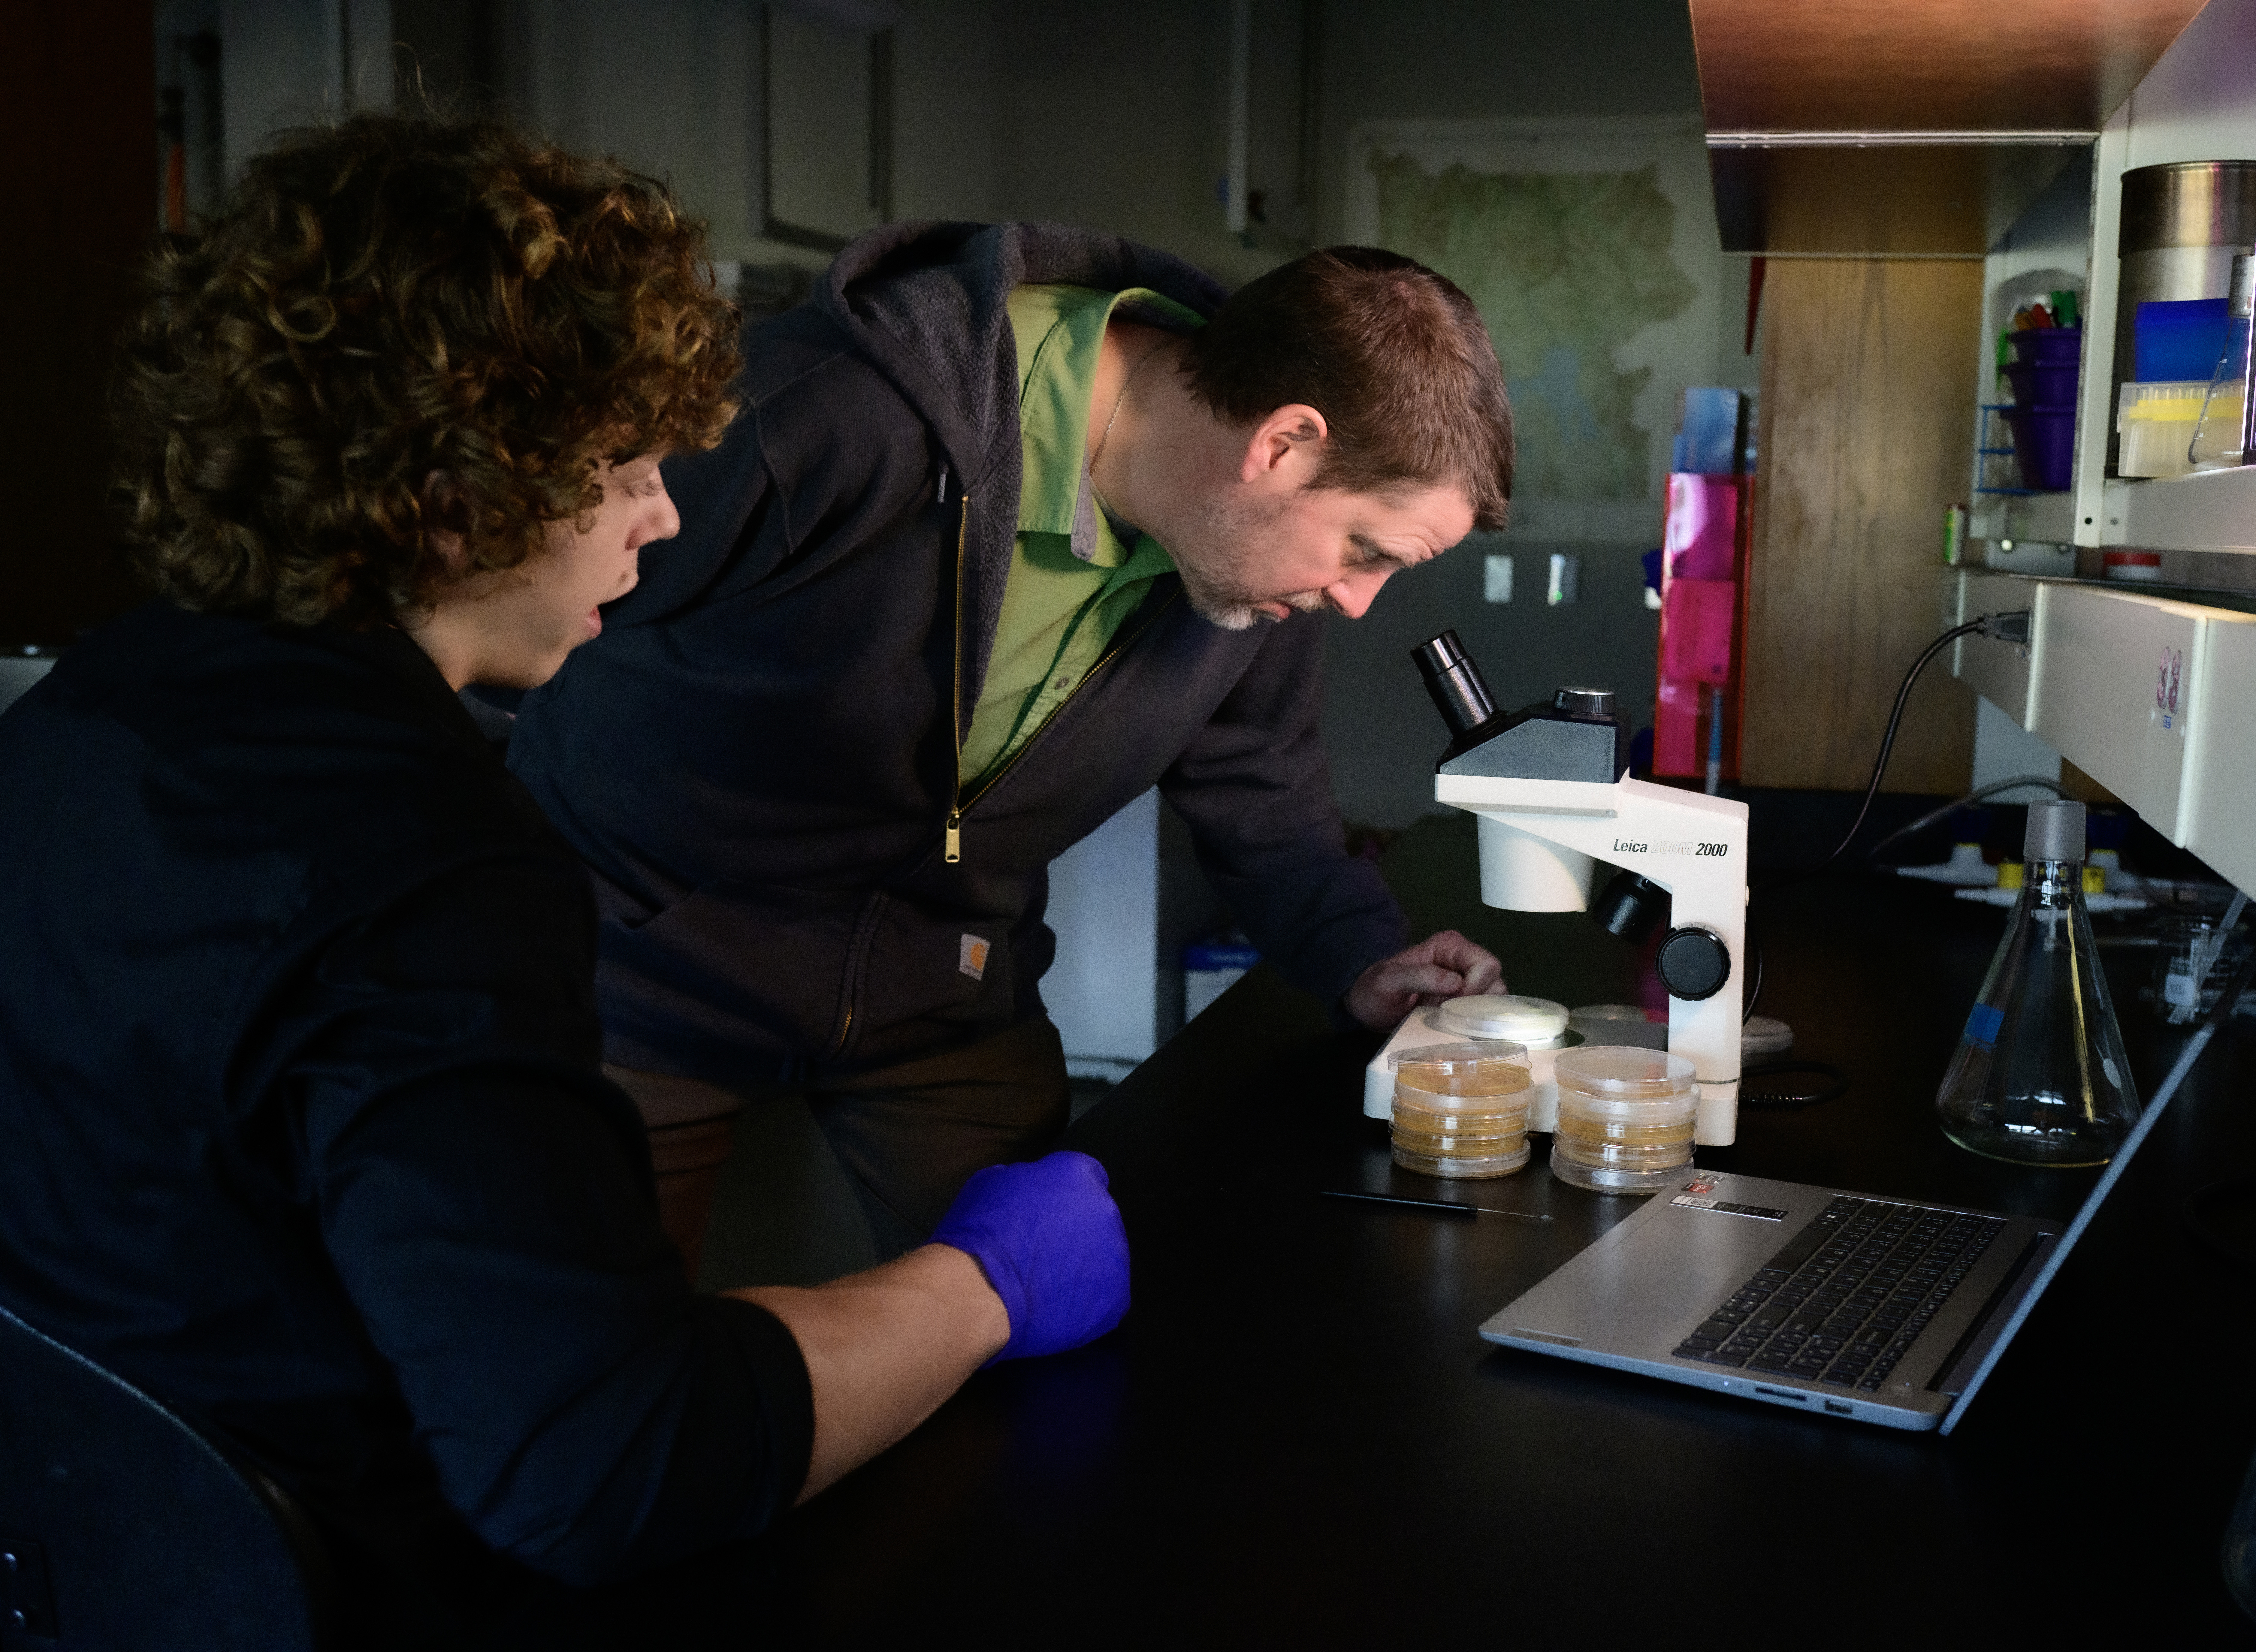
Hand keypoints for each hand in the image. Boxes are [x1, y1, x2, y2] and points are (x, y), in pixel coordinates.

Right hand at [929, 1151, 1129, 1362]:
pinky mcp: (1115, 1298)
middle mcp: (1105, 1210)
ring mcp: (1115, 1256)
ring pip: (1104, 1259)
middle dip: (1075, 1232)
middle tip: (1044, 1251)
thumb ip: (1023, 1179)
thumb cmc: (981, 1231)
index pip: (1085, 1176)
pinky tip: (1057, 1307)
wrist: (981, 1288)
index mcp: (1078, 1174)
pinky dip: (1084, 1303)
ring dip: (1082, 1268)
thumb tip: (1028, 1187)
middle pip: (1097, 1219)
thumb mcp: (992, 1183)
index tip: (1048, 1213)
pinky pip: (1104, 1297)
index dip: (1065, 1196)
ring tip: (1048, 1284)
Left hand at [1342, 930, 1502, 1029]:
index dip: (1475, 987)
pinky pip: (1486, 1012)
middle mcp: (1464, 960)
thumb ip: (1419, 977)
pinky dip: (1476, 1022)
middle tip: (1450, 1016)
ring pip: (1496, 999)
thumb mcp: (1389, 981)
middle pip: (1495, 981)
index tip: (1452, 1004)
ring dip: (1478, 1015)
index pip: (1485, 964)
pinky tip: (1457, 1028)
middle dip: (1478, 1003)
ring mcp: (1467, 981)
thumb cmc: (1375, 989)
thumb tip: (1456, 983)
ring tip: (1451, 1022)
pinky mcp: (1466, 1001)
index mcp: (1449, 946)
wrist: (1370, 1005)